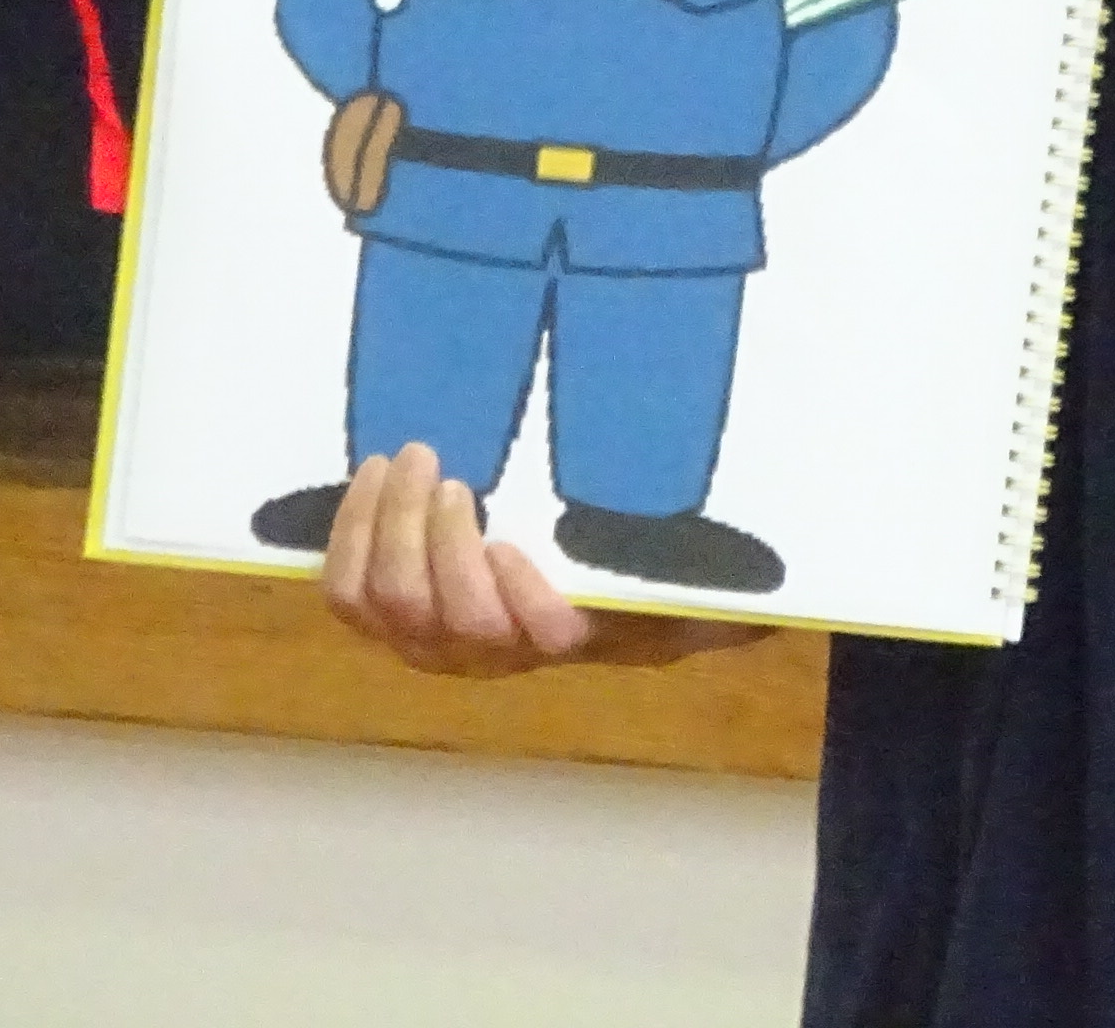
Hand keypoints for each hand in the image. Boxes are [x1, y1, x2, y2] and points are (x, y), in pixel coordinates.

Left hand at [320, 446, 756, 675]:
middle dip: (434, 539)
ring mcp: (432, 644)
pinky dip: (350, 534)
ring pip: (390, 602)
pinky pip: (346, 594)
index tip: (516, 545)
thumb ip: (717, 585)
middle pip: (449, 616)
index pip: (544, 639)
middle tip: (444, 467)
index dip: (523, 602)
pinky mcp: (387, 622)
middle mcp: (494, 657)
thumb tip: (767, 593)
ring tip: (410, 458)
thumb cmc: (628, 574)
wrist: (563, 597)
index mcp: (571, 635)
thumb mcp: (683, 577)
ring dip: (388, 526)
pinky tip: (372, 476)